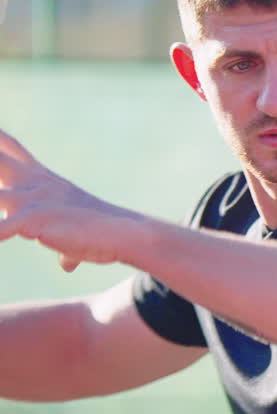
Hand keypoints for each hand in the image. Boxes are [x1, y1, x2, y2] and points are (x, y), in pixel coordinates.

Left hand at [0, 128, 143, 271]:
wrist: (125, 234)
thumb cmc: (102, 236)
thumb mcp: (75, 237)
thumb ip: (64, 247)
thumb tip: (65, 264)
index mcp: (42, 180)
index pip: (12, 148)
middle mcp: (32, 184)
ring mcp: (30, 199)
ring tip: (7, 203)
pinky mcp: (32, 220)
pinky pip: (1, 227)